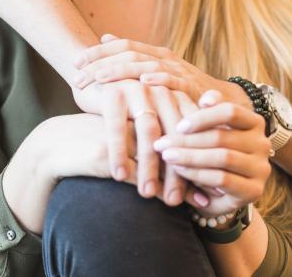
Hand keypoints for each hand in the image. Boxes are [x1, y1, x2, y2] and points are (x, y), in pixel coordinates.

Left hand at [73, 34, 251, 108]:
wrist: (223, 103)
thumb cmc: (184, 90)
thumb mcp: (156, 71)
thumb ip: (132, 56)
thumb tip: (104, 36)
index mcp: (155, 53)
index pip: (122, 45)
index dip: (98, 52)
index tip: (74, 63)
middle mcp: (166, 57)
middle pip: (128, 53)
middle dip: (101, 64)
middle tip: (77, 77)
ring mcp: (179, 70)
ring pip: (145, 64)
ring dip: (121, 71)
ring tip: (99, 79)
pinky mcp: (191, 86)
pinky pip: (173, 80)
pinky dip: (159, 79)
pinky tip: (142, 83)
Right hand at [73, 77, 198, 205]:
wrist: (88, 97)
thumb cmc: (124, 124)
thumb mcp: (151, 131)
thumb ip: (175, 152)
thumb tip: (204, 194)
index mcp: (175, 98)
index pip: (192, 134)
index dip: (198, 163)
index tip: (201, 193)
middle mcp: (159, 90)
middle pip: (174, 134)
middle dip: (175, 169)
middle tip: (175, 201)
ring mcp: (136, 90)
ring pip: (148, 132)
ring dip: (148, 165)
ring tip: (147, 193)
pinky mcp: (111, 95)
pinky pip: (118, 128)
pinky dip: (120, 153)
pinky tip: (119, 176)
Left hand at [153, 90, 272, 217]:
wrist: (223, 194)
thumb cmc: (213, 153)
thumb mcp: (211, 130)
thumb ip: (209, 111)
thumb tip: (205, 99)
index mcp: (254, 122)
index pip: (230, 111)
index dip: (203, 117)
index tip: (179, 126)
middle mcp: (262, 143)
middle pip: (222, 136)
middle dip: (187, 140)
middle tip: (161, 143)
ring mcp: (261, 167)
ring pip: (222, 157)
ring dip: (190, 156)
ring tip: (167, 156)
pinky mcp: (254, 190)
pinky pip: (222, 179)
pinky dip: (198, 174)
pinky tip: (180, 171)